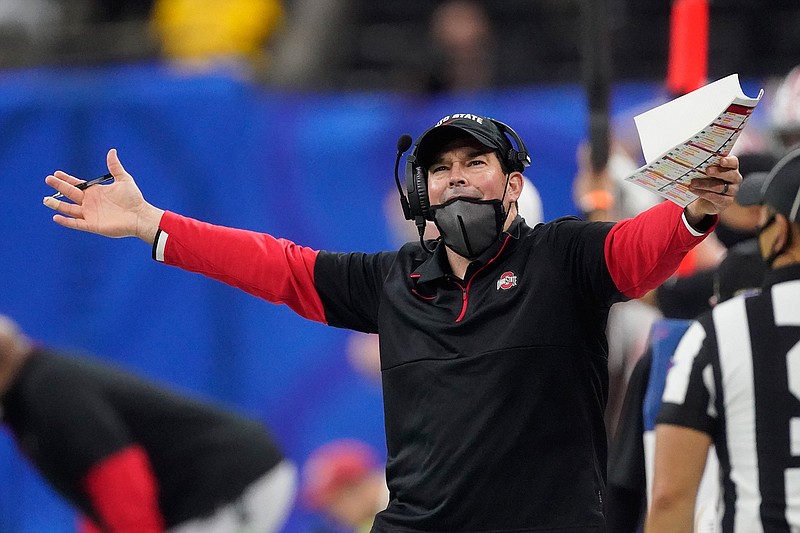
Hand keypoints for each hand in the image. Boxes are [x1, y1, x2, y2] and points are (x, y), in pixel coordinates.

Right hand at [43, 149, 163, 243]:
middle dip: (59, 187)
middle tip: (48, 179)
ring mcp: (90, 214)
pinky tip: (56, 217)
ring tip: (46, 200)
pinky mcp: (93, 225)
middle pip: (70, 194)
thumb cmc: (134, 199)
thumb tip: (112, 151)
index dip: (66, 179)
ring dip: (57, 205)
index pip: (77, 185)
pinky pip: (76, 224)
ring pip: (69, 210)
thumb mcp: (124, 179)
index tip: (56, 173)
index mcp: (96, 192)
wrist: (140, 215)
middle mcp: (90, 203)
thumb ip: (115, 167)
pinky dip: (66, 221)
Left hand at [683, 155, 741, 225]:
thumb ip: (702, 166)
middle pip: (731, 175)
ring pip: (721, 187)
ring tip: (693, 183)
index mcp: (730, 168)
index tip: (721, 160)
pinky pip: (717, 198)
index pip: (733, 162)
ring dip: (705, 184)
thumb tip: (690, 160)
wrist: (702, 202)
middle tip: (707, 170)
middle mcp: (734, 179)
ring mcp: (732, 191)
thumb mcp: (703, 172)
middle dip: (718, 172)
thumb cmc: (704, 182)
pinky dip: (704, 193)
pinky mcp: (726, 202)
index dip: (729, 161)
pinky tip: (694, 190)